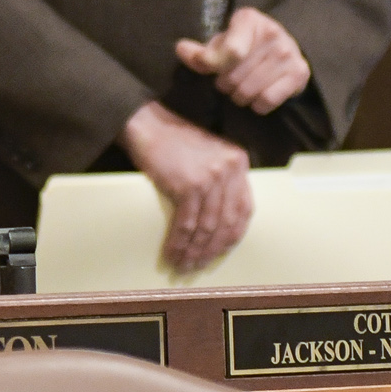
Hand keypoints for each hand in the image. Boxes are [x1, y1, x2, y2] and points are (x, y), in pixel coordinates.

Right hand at [118, 100, 251, 271]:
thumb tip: (221, 223)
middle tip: (199, 266)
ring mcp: (210, 177)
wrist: (146, 125)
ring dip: (194, 251)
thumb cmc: (174, 142)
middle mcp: (229, 169)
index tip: (221, 251)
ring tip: (183, 265)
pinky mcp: (188, 185)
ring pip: (206, 227)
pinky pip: (186, 223)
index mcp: (238, 162)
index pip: (244, 208)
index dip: (233, 235)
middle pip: (226, 222)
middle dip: (212, 249)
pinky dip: (179, 242)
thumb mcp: (209, 155)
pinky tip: (172, 253)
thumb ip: (222, 180)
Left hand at [176, 7, 311, 114]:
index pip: (229, 51)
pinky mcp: (299, 73)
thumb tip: (180, 49)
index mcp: (249, 19)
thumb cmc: (244, 46)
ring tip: (240, 88)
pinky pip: (267, 100)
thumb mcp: (220, 44)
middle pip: (234, 76)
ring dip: (239, 96)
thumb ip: (200, 52)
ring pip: (249, 91)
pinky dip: (257, 105)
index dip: (213, 65)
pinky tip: (257, 95)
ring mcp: (288, 52)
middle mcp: (272, 32)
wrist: (282, 50)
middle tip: (228, 80)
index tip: (209, 67)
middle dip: (225, 84)